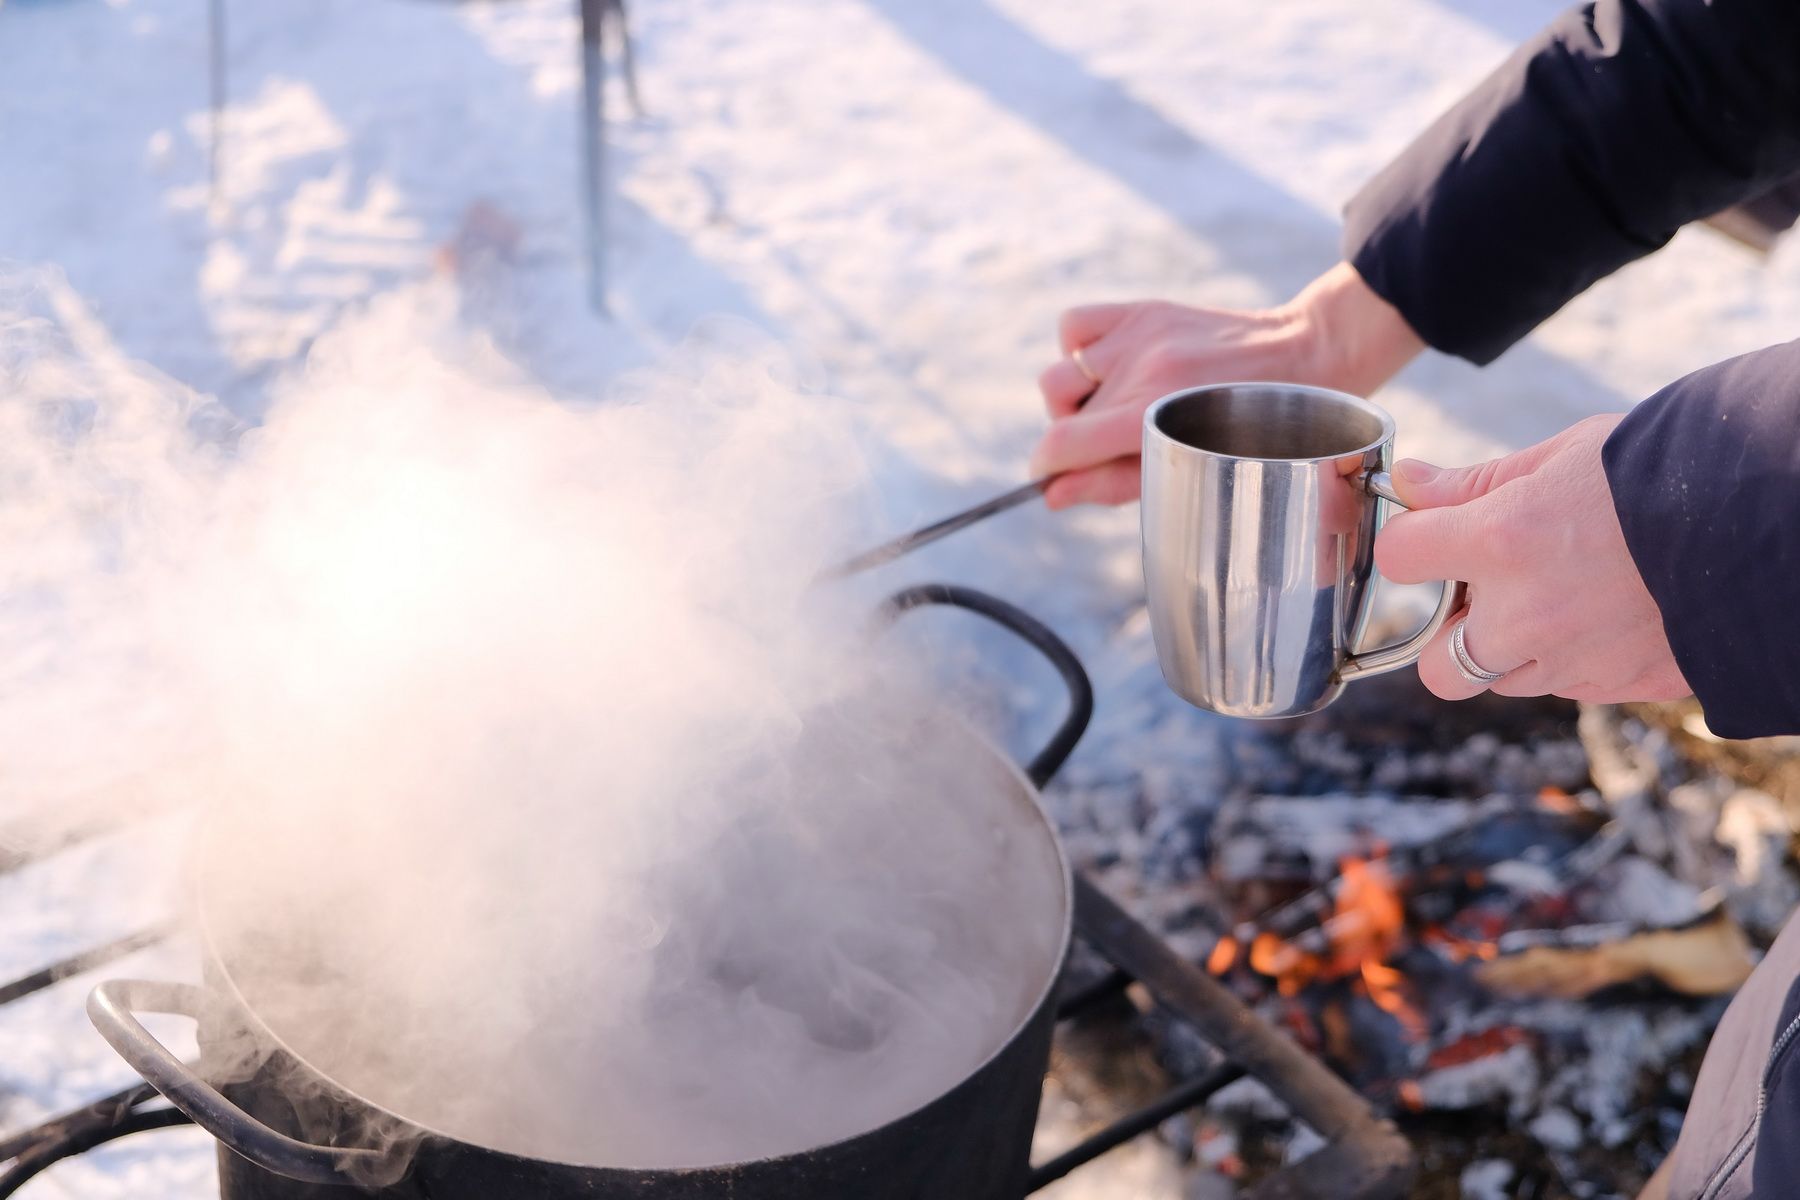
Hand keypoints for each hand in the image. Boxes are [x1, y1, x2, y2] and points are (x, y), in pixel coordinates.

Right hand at [1030, 262, 1423, 507]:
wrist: (1304, 356)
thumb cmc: (1255, 430)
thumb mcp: (1188, 466)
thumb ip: (1112, 483)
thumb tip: (1053, 494)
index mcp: (1152, 413)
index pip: (1061, 444)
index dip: (1046, 469)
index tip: (1050, 477)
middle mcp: (1141, 368)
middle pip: (1058, 410)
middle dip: (1070, 435)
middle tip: (1106, 444)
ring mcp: (1140, 334)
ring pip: (1059, 372)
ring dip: (1073, 397)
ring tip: (1110, 406)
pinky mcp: (1145, 309)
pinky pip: (1074, 324)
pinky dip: (1079, 348)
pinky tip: (1110, 366)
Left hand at [1375, 414, 1690, 703]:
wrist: (1772, 522)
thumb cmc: (1662, 473)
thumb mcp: (1563, 457)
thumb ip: (1476, 483)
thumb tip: (1406, 484)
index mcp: (1503, 541)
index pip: (1399, 556)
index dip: (1412, 541)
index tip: (1432, 532)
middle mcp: (1526, 615)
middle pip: (1436, 666)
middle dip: (1452, 635)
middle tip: (1489, 593)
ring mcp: (1574, 661)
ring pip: (1504, 681)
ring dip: (1513, 648)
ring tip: (1563, 592)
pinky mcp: (1621, 686)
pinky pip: (1567, 686)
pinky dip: (1570, 657)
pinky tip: (1607, 611)